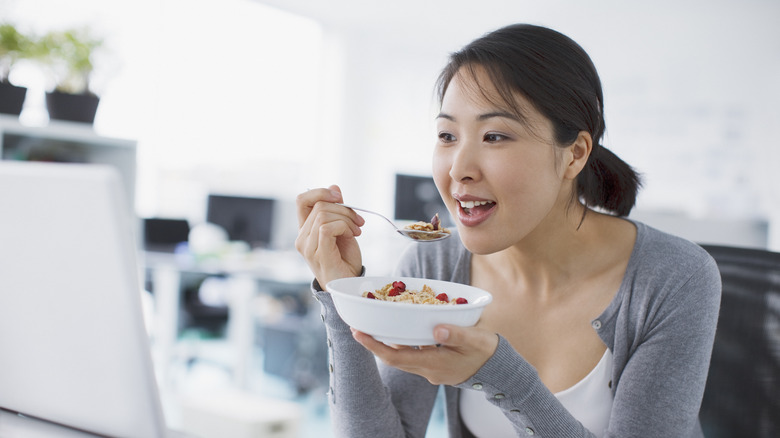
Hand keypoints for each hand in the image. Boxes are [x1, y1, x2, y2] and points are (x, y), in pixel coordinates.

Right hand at [295, 185, 365, 286]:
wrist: (350, 285)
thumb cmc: (345, 260)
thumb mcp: (343, 229)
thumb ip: (337, 210)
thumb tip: (334, 187)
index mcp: (306, 230)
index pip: (302, 200)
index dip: (320, 192)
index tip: (340, 197)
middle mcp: (302, 238)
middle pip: (319, 205)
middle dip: (344, 209)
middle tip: (359, 222)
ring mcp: (307, 247)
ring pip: (323, 214)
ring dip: (346, 219)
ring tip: (356, 230)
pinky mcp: (318, 254)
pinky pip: (327, 227)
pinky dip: (343, 227)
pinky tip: (351, 236)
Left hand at [352, 324, 498, 384]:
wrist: (501, 370)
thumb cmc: (488, 352)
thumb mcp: (475, 340)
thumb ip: (456, 334)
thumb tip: (436, 329)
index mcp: (434, 364)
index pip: (396, 357)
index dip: (375, 346)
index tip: (358, 333)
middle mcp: (428, 369)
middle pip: (394, 357)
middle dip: (375, 344)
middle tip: (358, 327)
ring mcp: (431, 368)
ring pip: (403, 356)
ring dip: (387, 343)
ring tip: (374, 326)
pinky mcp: (436, 364)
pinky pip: (413, 354)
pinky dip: (403, 342)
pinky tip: (401, 328)